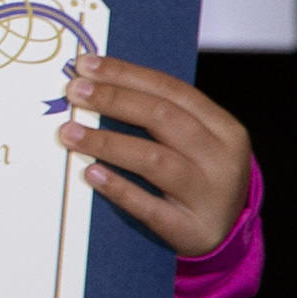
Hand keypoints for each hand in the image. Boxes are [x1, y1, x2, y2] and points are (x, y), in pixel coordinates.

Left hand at [62, 55, 250, 256]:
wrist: (228, 233)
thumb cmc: (199, 175)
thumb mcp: (194, 142)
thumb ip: (158, 115)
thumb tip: (95, 83)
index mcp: (223, 128)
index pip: (172, 90)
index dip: (126, 74)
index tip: (86, 64)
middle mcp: (222, 159)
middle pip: (163, 119)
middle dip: (113, 100)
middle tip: (74, 92)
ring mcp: (209, 196)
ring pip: (155, 160)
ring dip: (107, 142)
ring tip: (69, 133)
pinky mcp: (191, 230)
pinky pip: (149, 207)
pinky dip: (119, 188)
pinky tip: (91, 174)